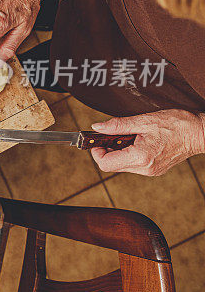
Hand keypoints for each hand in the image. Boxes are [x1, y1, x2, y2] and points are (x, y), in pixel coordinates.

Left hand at [90, 109, 204, 175]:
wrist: (200, 133)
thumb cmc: (177, 124)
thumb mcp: (144, 120)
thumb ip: (118, 125)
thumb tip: (98, 127)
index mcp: (140, 157)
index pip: (105, 163)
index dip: (96, 151)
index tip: (97, 140)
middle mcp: (144, 168)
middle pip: (112, 165)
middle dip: (107, 150)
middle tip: (112, 135)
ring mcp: (150, 171)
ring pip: (122, 165)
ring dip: (118, 151)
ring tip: (129, 136)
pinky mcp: (154, 169)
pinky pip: (133, 164)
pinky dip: (128, 153)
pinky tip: (137, 141)